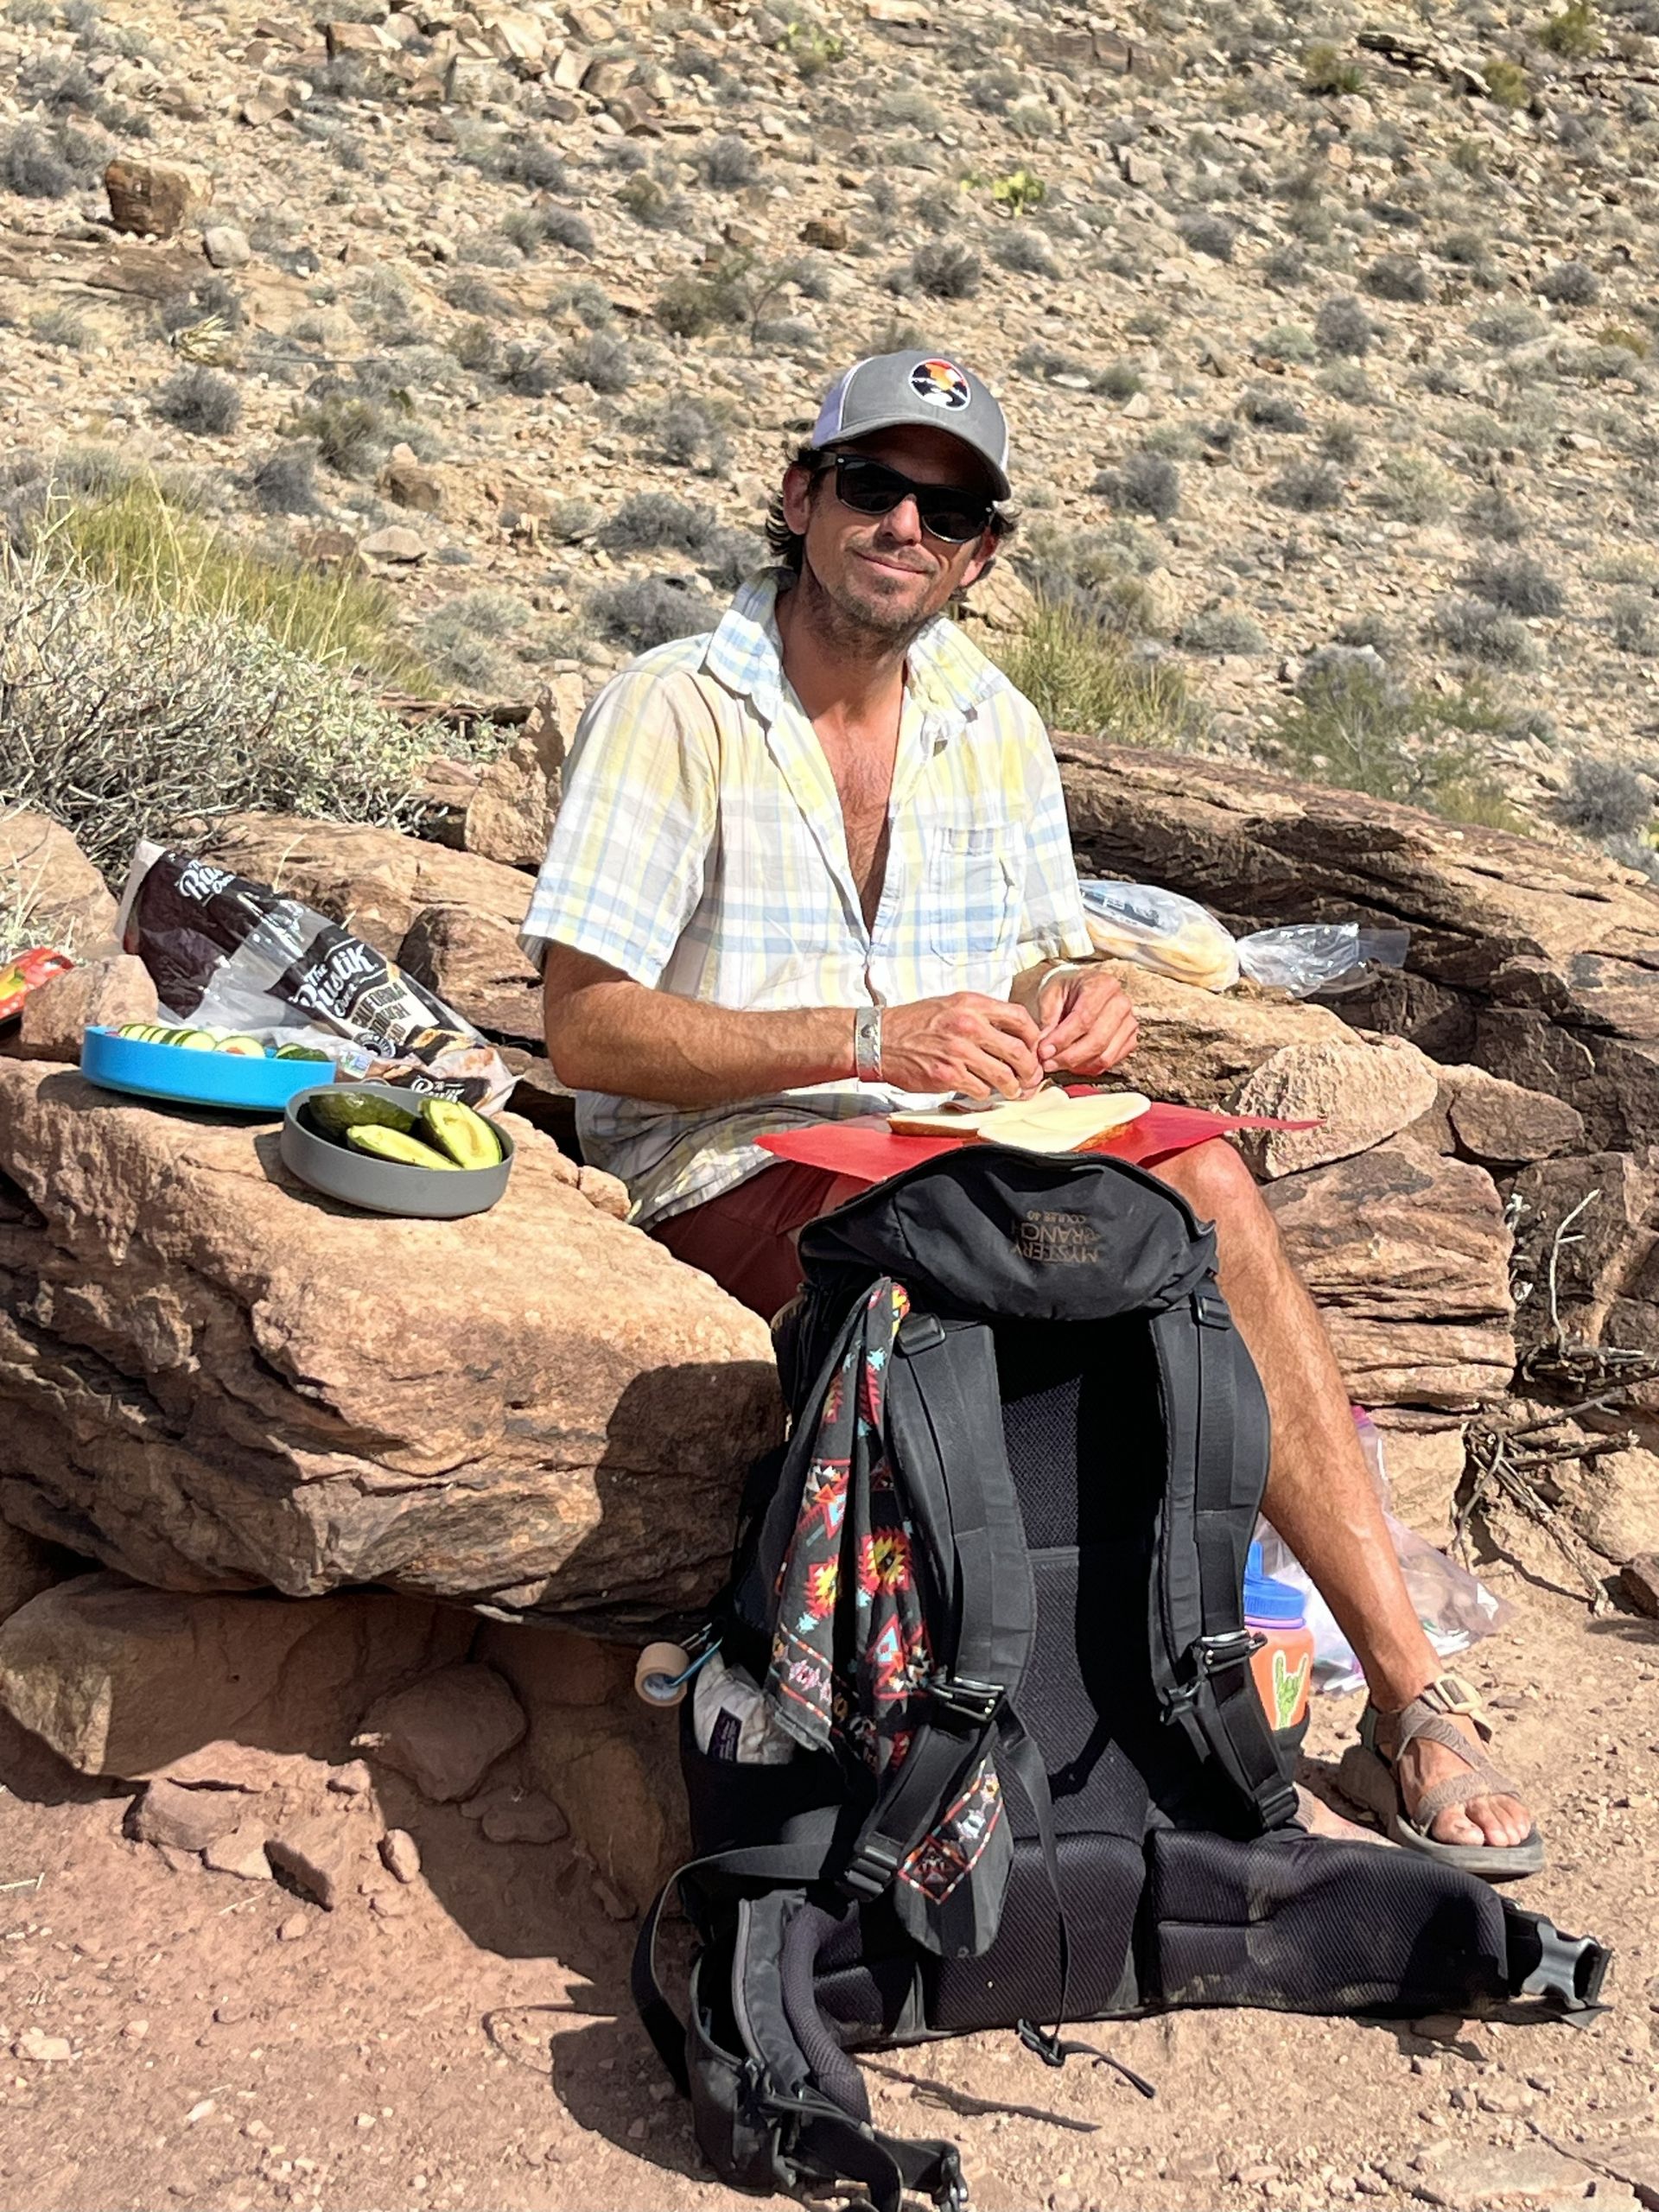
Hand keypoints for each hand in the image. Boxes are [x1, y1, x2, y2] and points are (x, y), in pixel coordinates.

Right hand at [880, 993, 1044, 1099]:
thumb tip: (1010, 1032)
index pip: (1020, 1018)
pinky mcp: (948, 1075)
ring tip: (1013, 1090)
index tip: (1034, 1048)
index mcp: (971, 1004)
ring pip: (1004, 1075)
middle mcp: (968, 1025)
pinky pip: (981, 1090)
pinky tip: (981, 1090)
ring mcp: (958, 1052)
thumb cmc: (914, 1023)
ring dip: (1013, 1087)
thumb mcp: (950, 1005)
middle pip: (1019, 1051)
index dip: (1033, 1036)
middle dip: (1030, 1069)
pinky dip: (985, 1093)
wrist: (879, 1039)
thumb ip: (980, 1014)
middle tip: (1031, 1077)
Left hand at [1033, 966, 1137, 1077]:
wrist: (1077, 990)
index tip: (1043, 1051)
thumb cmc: (1062, 991)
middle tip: (1047, 1063)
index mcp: (1102, 985)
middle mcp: (1121, 1003)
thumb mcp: (1049, 997)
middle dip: (1069, 1056)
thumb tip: (1045, 1051)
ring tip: (1055, 1063)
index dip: (1063, 1038)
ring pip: (1105, 1056)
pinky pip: (1109, 1062)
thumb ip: (1047, 1022)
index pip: (1085, 1018)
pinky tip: (1071, 1063)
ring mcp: (1129, 1023)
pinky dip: (1088, 1067)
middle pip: (1098, 1040)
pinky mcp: (1130, 1040)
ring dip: (1077, 1065)